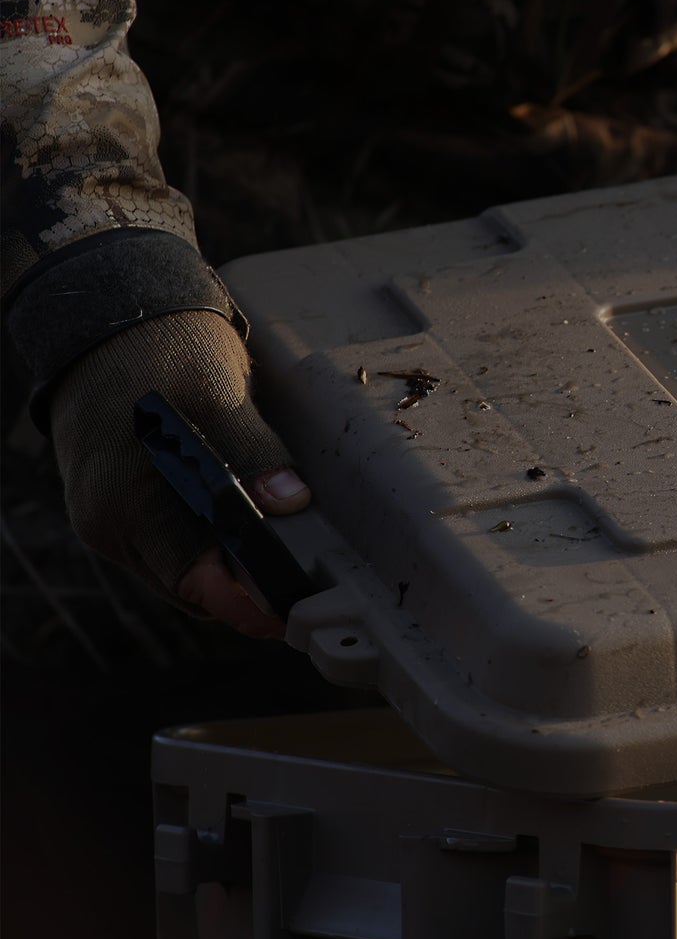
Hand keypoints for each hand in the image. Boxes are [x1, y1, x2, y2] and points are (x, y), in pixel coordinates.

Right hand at [50, 309, 306, 637]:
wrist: (110, 323)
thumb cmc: (161, 351)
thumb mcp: (217, 392)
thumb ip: (253, 452)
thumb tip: (288, 503)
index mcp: (127, 502)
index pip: (191, 582)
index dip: (244, 605)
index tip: (288, 615)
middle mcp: (110, 523)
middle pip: (189, 587)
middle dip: (244, 592)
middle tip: (305, 589)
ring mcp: (109, 519)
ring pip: (179, 571)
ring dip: (226, 572)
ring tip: (283, 563)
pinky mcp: (118, 509)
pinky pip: (168, 547)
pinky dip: (205, 549)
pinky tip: (244, 535)